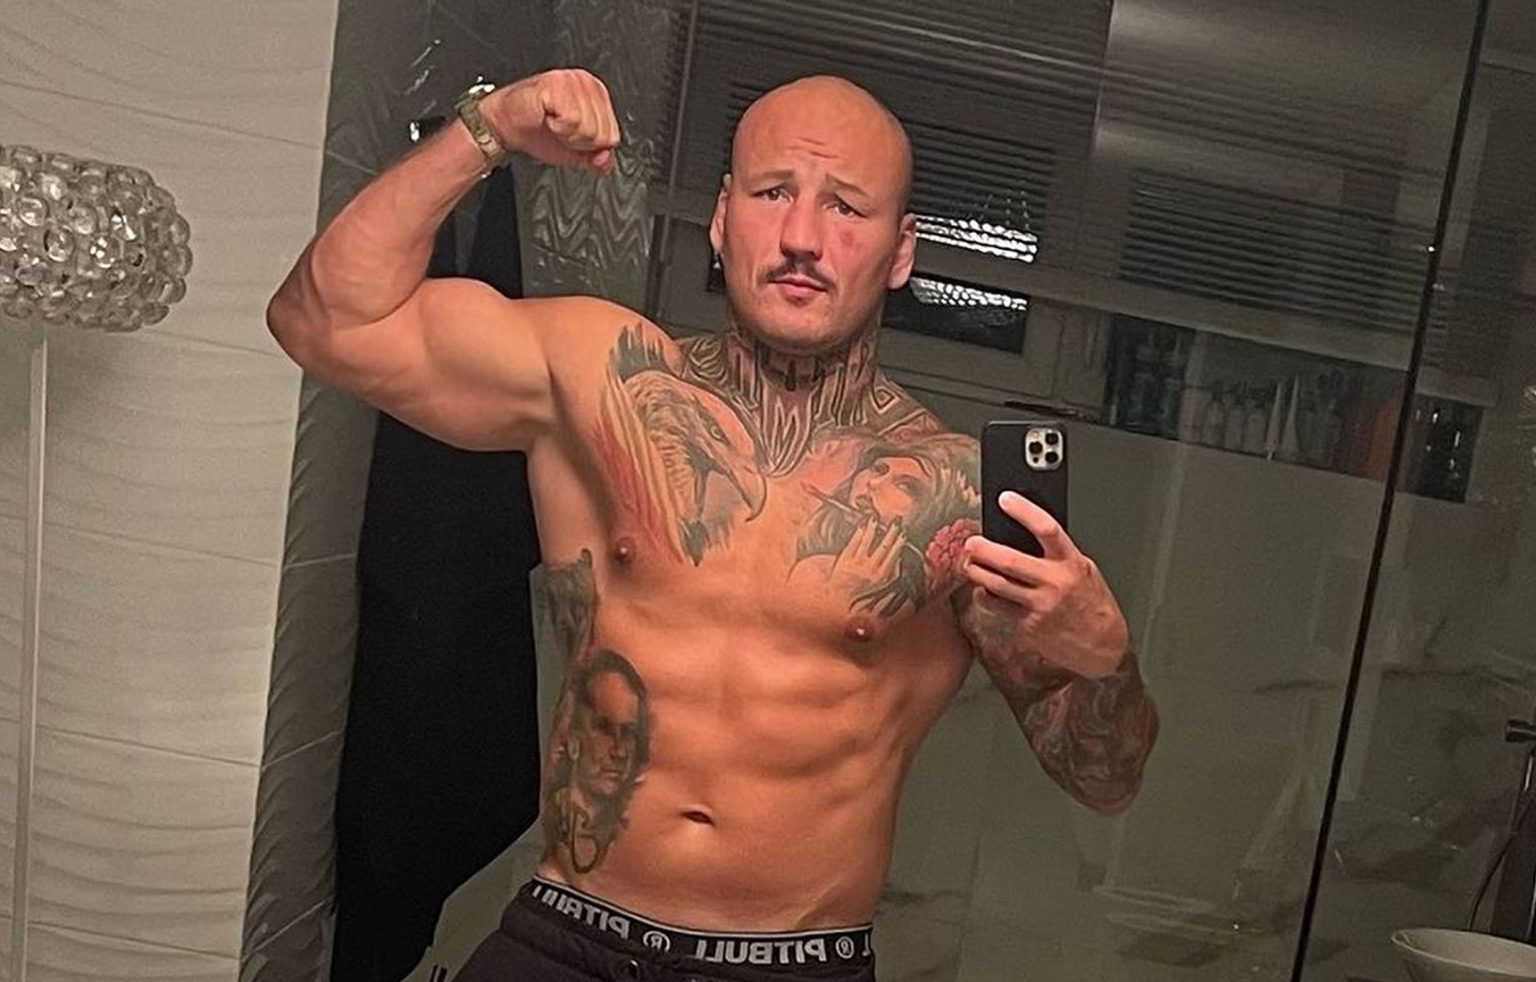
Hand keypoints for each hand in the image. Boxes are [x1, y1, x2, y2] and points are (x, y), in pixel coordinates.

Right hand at [485, 68, 620, 174]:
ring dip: (566, 134)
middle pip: (602, 133)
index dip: (590, 146)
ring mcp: (573, 81)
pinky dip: (557, 126)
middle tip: (560, 131)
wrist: (506, 125)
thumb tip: (605, 162)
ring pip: (588, 127)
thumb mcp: (574, 152)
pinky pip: (571, 119)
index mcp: (597, 96)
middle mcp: (588, 83)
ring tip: (553, 123)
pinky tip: (547, 116)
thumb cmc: (537, 131)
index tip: (571, 137)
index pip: (612, 135)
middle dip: (579, 141)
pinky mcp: (557, 84)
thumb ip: (595, 158)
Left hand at [831, 516, 904, 589]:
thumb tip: (899, 558)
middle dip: (891, 533)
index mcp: (880, 575)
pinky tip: (862, 527)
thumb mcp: (880, 586)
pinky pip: (853, 543)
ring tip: (876, 519)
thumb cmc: (861, 590)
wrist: (839, 596)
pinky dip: (858, 534)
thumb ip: (891, 573)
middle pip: (883, 547)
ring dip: (872, 529)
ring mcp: (856, 563)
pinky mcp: (844, 559)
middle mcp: (869, 568)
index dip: (899, 544)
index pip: (892, 555)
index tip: (903, 534)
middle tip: (896, 523)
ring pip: (867, 542)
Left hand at [962, 491, 1127, 678]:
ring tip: (968, 563)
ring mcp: (1040, 607)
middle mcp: (1055, 584)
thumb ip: (1058, 555)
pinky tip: (983, 590)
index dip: (1024, 512)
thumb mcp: (1084, 571)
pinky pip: (998, 608)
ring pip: (997, 585)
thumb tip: (1024, 535)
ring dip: (976, 572)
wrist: (1103, 646)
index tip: (1006, 500)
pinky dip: (986, 596)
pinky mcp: (1028, 627)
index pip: (1047, 529)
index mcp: (1072, 564)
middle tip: (970, 542)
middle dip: (983, 549)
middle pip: (1010, 561)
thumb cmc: (1092, 605)